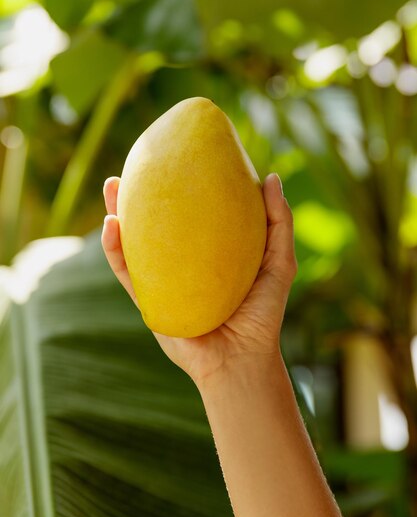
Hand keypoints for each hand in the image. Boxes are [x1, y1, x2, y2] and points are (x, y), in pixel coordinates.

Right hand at [101, 173, 296, 386]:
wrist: (243, 360)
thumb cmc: (263, 313)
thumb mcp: (278, 261)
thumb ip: (278, 222)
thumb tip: (269, 177)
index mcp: (207, 251)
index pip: (190, 212)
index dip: (180, 185)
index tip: (175, 156)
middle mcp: (181, 263)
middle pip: (155, 222)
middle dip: (141, 194)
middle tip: (135, 165)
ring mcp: (162, 281)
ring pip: (133, 242)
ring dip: (117, 213)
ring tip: (113, 186)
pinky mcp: (149, 302)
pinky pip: (126, 273)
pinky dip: (114, 250)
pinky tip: (111, 226)